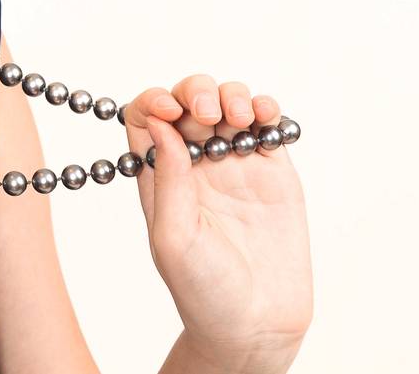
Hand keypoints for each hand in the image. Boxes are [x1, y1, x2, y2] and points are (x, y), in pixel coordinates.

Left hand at [125, 75, 312, 365]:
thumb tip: (157, 122)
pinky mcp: (273, 172)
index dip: (153, 100)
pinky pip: (267, 126)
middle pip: (188, 102)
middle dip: (196, 92)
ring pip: (228, 105)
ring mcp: (235, 165)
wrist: (256, 326)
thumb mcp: (173, 239)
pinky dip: (266, 108)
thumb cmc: (203, 292)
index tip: (168, 109)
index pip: (145, 118)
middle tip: (208, 115)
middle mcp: (194, 164)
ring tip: (238, 117)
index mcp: (160, 176)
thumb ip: (167, 179)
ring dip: (231, 95)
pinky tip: (263, 114)